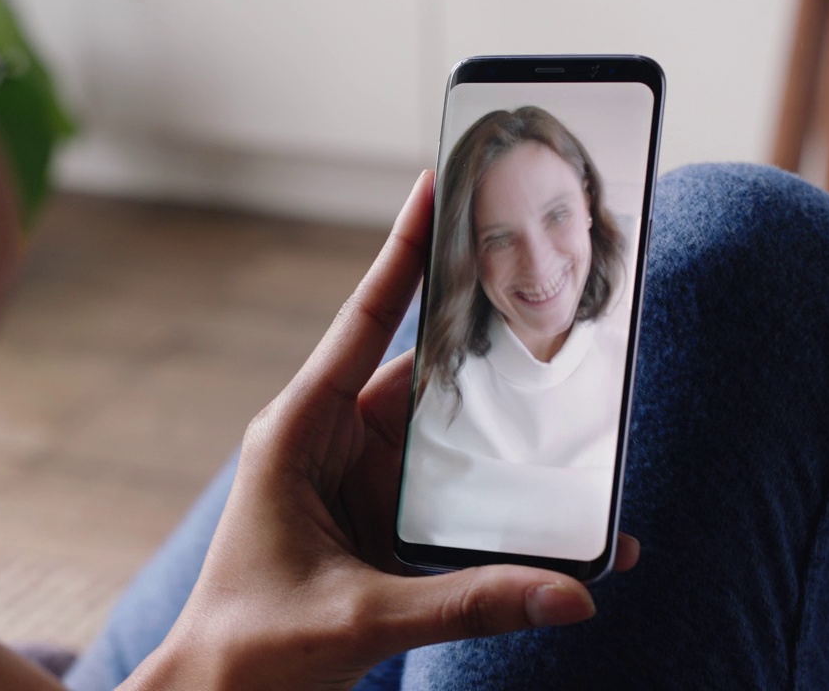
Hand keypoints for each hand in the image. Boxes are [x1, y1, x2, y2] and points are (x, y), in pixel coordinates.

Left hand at [123, 171, 639, 690]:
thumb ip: (466, 600)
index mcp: (301, 430)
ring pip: (448, 435)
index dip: (402, 252)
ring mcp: (362, 480)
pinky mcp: (383, 520)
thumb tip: (572, 593)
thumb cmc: (252, 648)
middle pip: (426, 374)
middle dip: (487, 344)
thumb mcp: (361, 617)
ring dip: (503, 432)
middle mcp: (334, 441)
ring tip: (576, 414)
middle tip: (553, 297)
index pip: (365, 322)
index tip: (435, 184)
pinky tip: (552, 511)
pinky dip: (497, 498)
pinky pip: (451, 493)